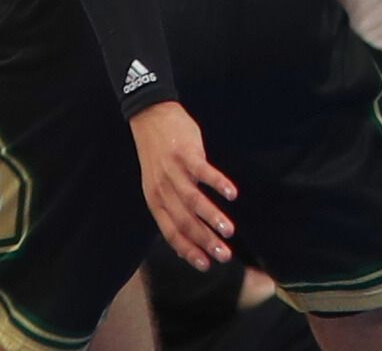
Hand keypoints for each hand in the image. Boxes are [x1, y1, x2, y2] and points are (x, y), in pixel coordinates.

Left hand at [133, 98, 238, 270]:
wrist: (150, 116)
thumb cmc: (158, 155)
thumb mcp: (157, 185)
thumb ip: (170, 209)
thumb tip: (184, 243)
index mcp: (155, 200)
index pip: (171, 232)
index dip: (189, 250)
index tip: (206, 265)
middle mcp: (162, 189)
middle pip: (184, 221)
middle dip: (205, 241)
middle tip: (224, 255)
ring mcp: (173, 171)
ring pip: (193, 201)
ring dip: (212, 217)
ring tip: (229, 231)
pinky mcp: (185, 152)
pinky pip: (202, 171)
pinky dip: (217, 184)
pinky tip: (231, 194)